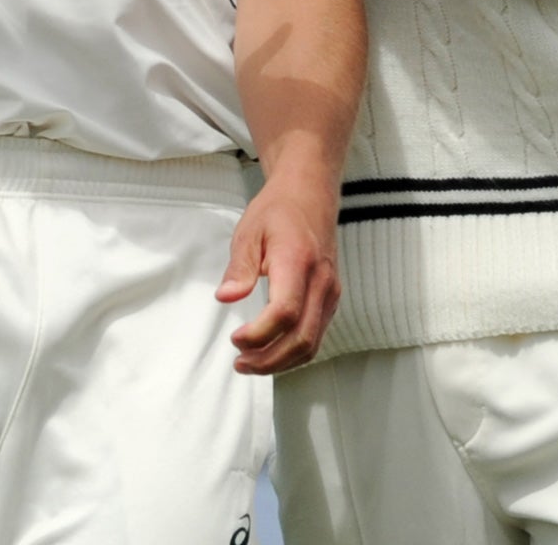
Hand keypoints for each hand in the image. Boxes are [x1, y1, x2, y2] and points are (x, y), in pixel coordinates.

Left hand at [216, 170, 341, 374]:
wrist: (310, 195)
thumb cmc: (278, 211)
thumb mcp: (249, 232)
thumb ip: (239, 267)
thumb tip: (226, 297)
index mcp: (297, 261)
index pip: (284, 312)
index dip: (259, 335)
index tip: (235, 339)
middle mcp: (320, 281)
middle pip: (302, 338)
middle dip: (269, 360)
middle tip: (240, 363)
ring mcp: (330, 292)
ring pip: (312, 343)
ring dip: (281, 362)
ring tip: (251, 363)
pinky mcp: (330, 298)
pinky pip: (316, 335)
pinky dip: (294, 352)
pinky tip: (271, 352)